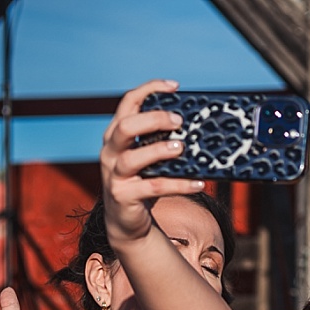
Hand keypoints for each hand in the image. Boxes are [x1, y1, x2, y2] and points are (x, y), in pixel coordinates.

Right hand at [99, 79, 201, 246]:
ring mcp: (114, 175)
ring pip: (132, 158)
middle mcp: (111, 152)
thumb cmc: (142, 182)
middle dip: (153, 120)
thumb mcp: (148, 157)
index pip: (128, 103)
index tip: (174, 87)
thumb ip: (161, 141)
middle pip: (125, 127)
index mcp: (116, 135)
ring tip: (181, 148)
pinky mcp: (124, 196)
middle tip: (179, 121)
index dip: (149, 90)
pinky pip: (153, 187)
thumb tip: (197, 128)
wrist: (127, 221)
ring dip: (158, 150)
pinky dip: (178, 185)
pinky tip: (198, 183)